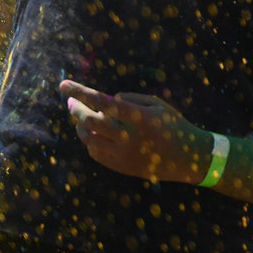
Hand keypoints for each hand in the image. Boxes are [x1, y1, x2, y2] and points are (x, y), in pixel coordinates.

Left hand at [59, 79, 206, 183]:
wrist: (187, 158)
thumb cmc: (174, 126)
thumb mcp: (159, 105)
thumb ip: (133, 99)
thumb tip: (109, 99)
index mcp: (139, 117)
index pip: (102, 101)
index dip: (81, 92)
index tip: (64, 85)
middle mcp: (128, 137)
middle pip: (90, 121)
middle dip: (76, 109)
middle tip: (71, 102)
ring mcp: (123, 154)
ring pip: (89, 139)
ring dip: (81, 126)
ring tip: (82, 118)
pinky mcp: (121, 167)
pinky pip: (95, 153)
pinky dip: (91, 141)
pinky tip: (95, 134)